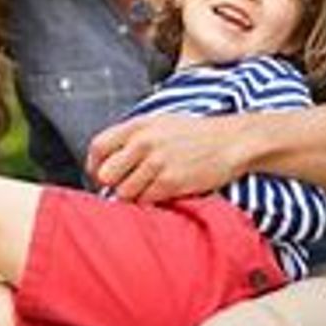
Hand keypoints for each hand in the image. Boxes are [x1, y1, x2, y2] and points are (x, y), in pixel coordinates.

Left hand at [85, 113, 250, 203]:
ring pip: (124, 192)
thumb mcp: (160, 123)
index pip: (98, 147)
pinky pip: (145, 201)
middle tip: (124, 185)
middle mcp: (143, 142)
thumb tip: (108, 158)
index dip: (94, 164)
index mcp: (138, 125)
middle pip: (106, 174)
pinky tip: (162, 193)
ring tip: (148, 189)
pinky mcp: (170, 182)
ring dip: (133, 196)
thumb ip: (133, 136)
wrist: (231, 142)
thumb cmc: (196, 134)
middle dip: (112, 184)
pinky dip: (150, 202)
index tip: (98, 174)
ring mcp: (156, 163)